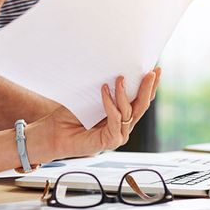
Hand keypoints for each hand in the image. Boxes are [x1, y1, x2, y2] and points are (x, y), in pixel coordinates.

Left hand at [34, 68, 160, 160]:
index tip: (155, 69)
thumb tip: (115, 68)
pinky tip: (104, 90)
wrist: (54, 133)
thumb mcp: (90, 96)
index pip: (140, 99)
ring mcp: (119, 134)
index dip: (149, 85)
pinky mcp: (111, 141)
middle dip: (148, 88)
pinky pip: (116, 118)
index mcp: (121, 115)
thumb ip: (105, 88)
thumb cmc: (69, 115)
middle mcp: (123, 125)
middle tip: (151, 72)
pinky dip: (110, 103)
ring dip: (125, 93)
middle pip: (142, 105)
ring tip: (120, 78)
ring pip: (130, 111)